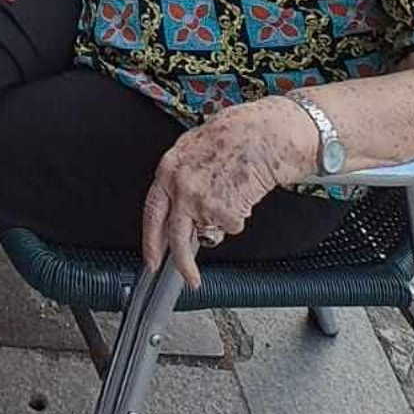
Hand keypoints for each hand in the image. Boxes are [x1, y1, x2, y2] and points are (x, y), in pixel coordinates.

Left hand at [141, 99, 314, 286]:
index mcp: (168, 168)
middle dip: (180, 261)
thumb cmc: (234, 135)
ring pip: (210, 231)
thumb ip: (183, 175)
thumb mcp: (194, 148)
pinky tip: (244, 191)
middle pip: (175, 234)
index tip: (152, 258)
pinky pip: (232, 226)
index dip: (151, 237)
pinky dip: (240, 214)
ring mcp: (201, 200)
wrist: (262, 134)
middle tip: (189, 278)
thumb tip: (180, 204)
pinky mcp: (223, 212)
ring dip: (222, 222)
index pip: (152, 210)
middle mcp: (179, 186)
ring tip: (233, 194)